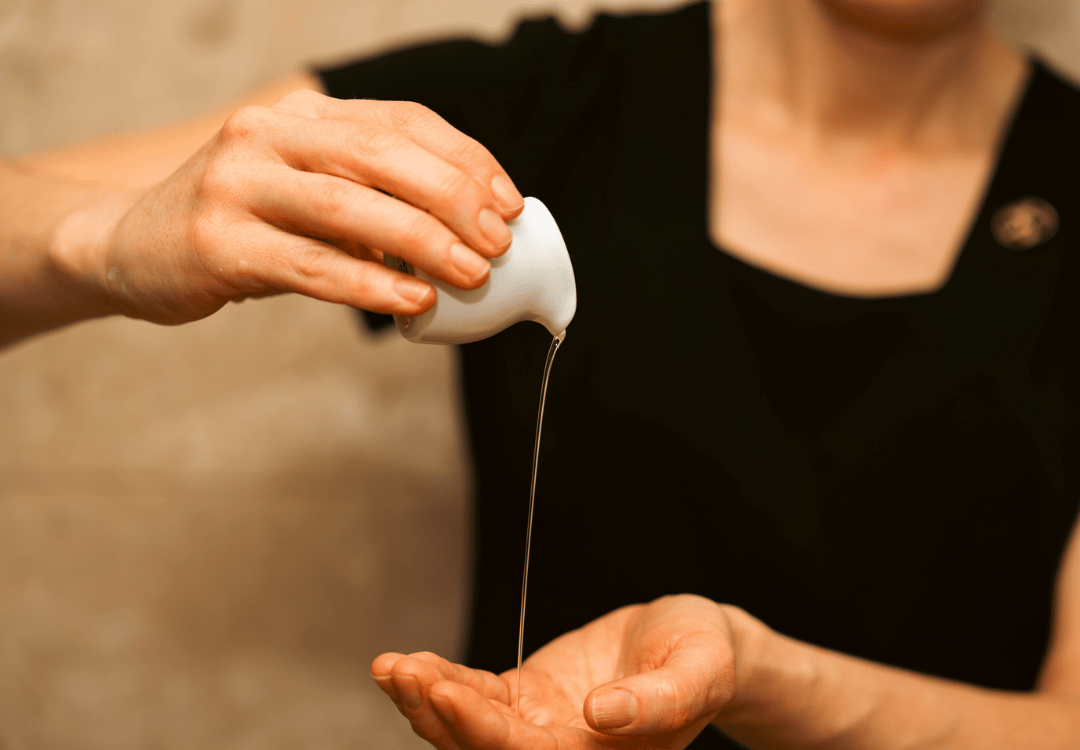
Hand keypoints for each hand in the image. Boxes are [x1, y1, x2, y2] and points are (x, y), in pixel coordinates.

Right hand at [57, 89, 523, 324]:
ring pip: (350, 208)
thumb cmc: (241, 225)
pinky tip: (416, 302)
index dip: (465, 159)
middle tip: (499, 242)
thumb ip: (369, 201)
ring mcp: (236, 184)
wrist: (130, 247)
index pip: (401, 122)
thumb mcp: (305, 194)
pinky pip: (311, 265)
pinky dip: (370, 286)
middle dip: (454, 198)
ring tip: (474, 273)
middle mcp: (268, 135)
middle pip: (382, 155)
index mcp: (301, 116)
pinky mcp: (217, 241)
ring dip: (424, 242)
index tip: (509, 202)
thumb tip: (462, 235)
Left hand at [371, 595, 740, 749]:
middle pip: (484, 749)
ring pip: (469, 727)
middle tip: (401, 673)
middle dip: (437, 715)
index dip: (481, 731)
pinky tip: (407, 664)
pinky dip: (440, 679)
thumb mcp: (697, 673)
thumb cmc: (705, 657)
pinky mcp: (526, 697)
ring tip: (391, 669)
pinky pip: (474, 694)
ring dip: (426, 700)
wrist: (696, 641)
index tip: (443, 690)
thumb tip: (604, 713)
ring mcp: (538, 727)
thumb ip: (658, 701)